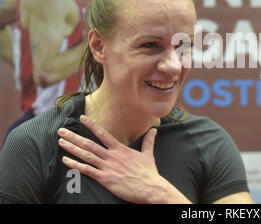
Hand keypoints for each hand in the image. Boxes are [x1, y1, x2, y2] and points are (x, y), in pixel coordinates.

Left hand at [57, 115, 190, 203]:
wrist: (150, 188)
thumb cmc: (149, 173)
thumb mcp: (148, 154)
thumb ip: (148, 141)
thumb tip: (154, 130)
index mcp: (121, 149)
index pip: (103, 134)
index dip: (91, 125)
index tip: (82, 118)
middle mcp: (112, 156)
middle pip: (89, 144)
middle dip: (74, 136)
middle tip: (61, 131)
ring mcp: (107, 167)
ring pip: (86, 155)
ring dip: (72, 148)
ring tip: (61, 142)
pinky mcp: (105, 179)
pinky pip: (87, 170)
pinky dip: (75, 165)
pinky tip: (66, 160)